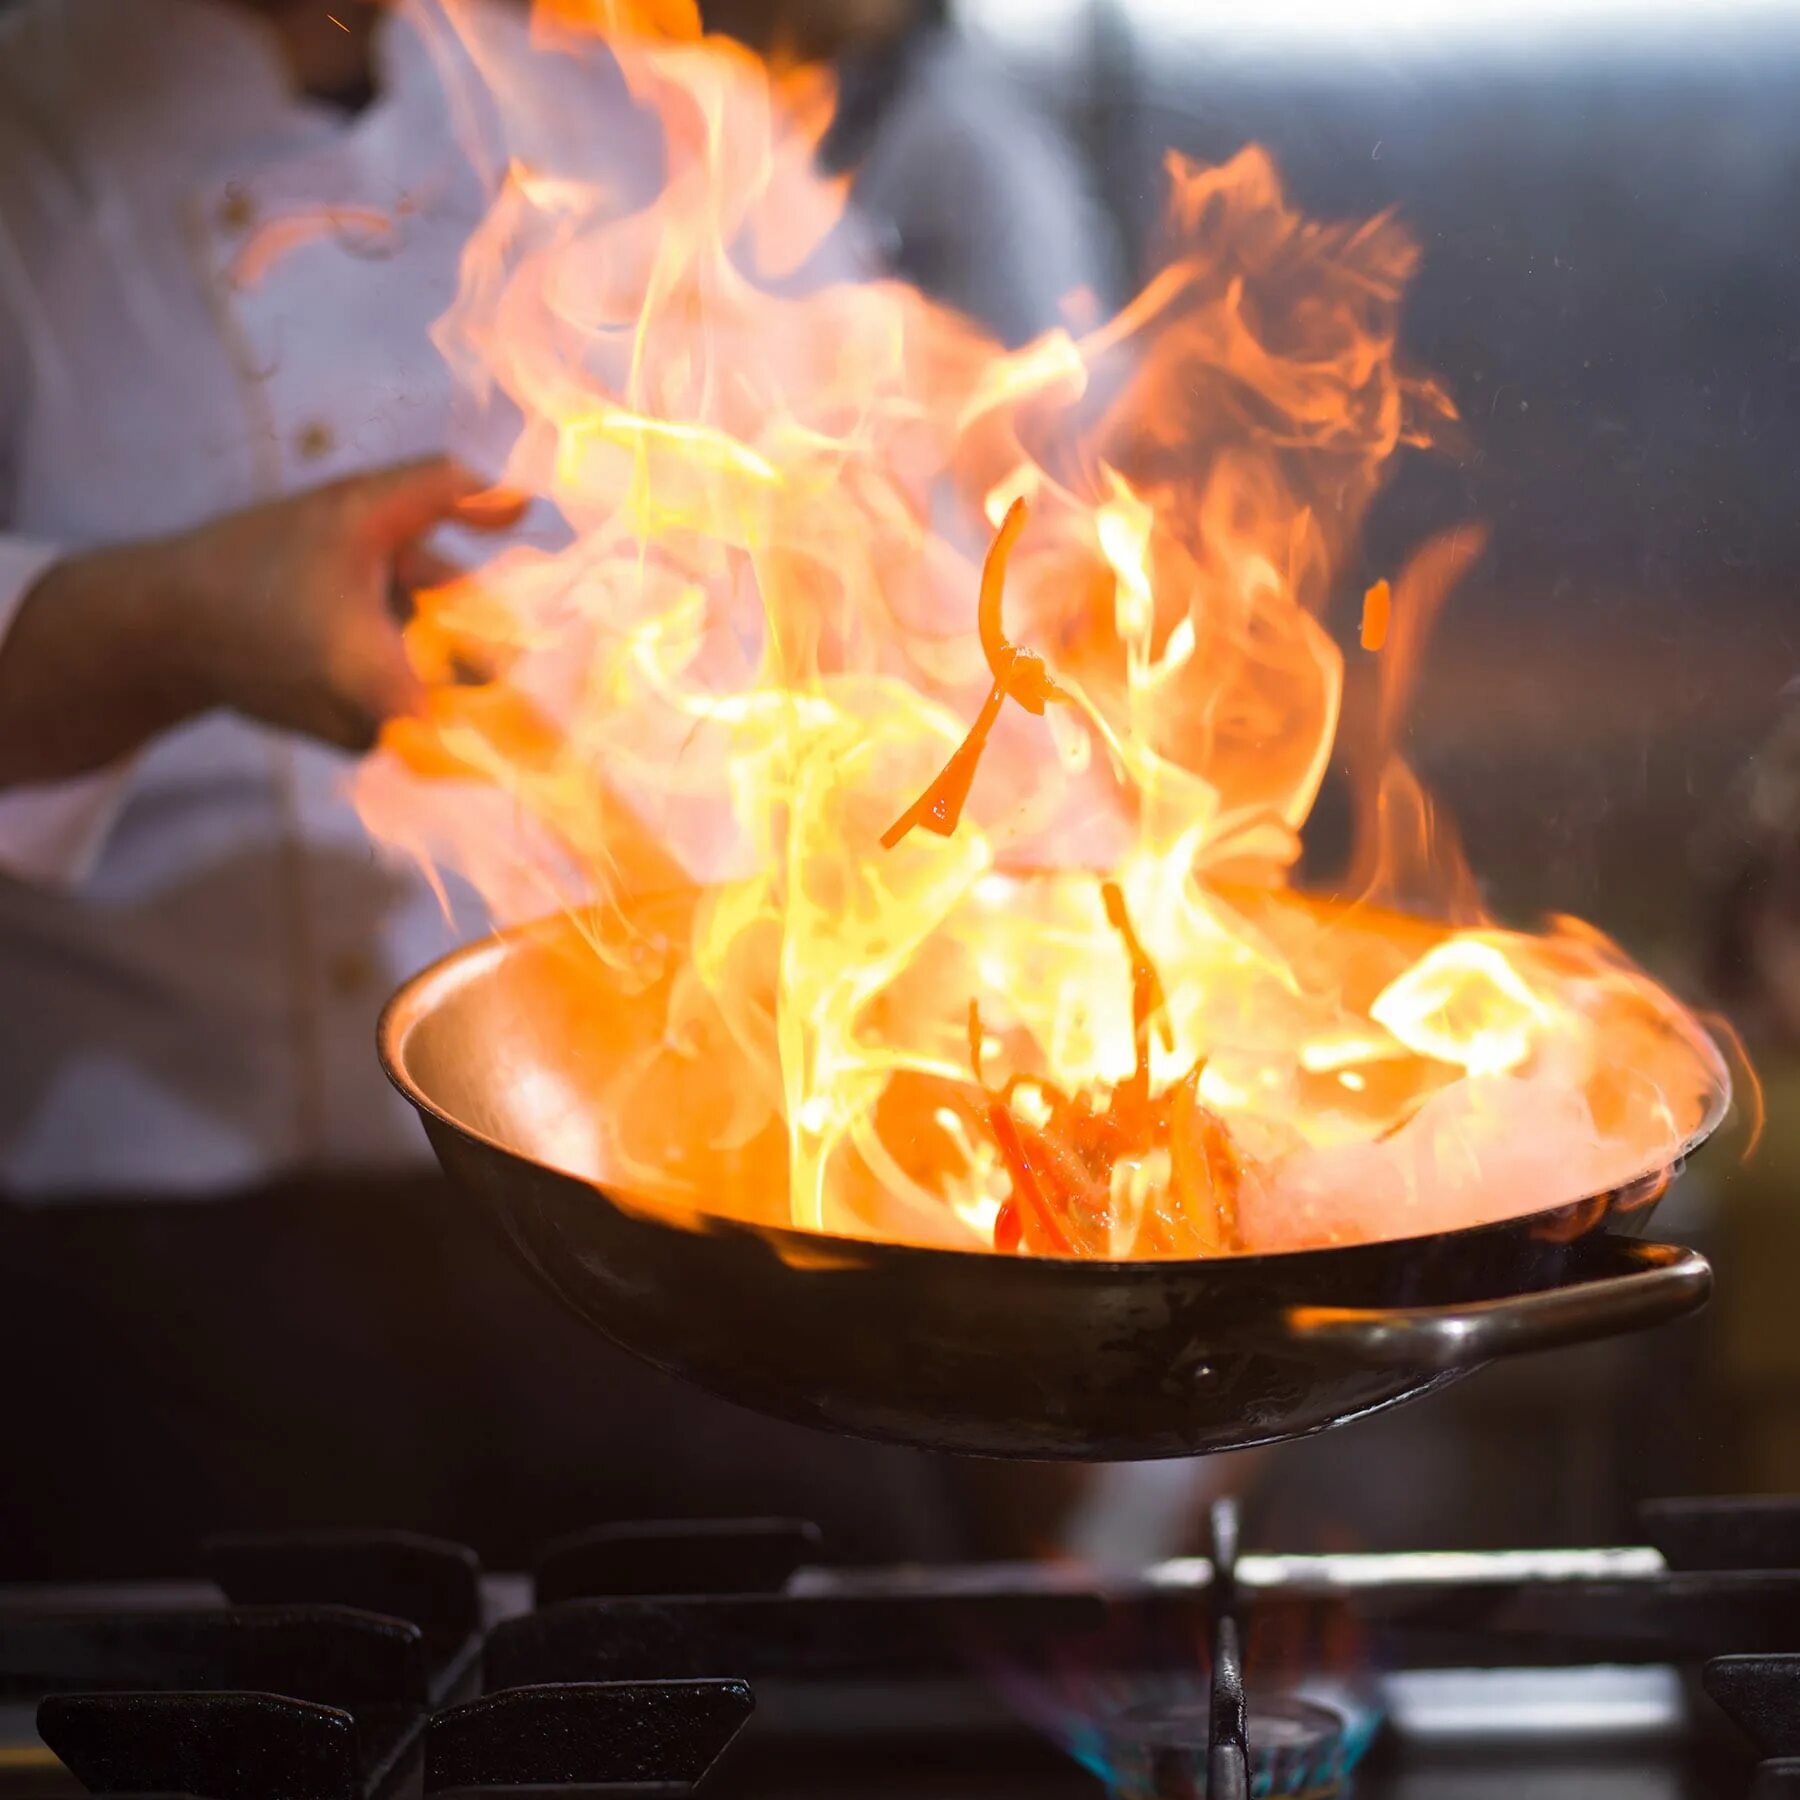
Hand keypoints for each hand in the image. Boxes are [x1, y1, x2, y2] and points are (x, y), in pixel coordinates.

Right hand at [0, 459, 525, 790]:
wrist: (168, 625)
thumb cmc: (257, 563)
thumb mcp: (353, 507)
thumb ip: (443, 491)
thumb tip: (524, 500)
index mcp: (392, 689)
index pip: (501, 723)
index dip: (534, 703)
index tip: (553, 677)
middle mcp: (390, 734)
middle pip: (481, 675)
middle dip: (462, 614)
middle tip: (405, 569)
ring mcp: (375, 745)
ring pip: (446, 676)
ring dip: (427, 623)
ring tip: (367, 582)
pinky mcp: (359, 743)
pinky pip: (413, 691)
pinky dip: (400, 647)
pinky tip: (348, 613)